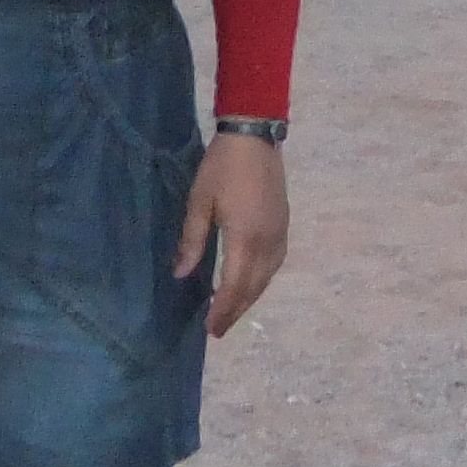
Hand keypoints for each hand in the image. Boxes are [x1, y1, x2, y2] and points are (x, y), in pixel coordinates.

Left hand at [173, 132, 288, 336]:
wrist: (254, 136)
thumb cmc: (222, 167)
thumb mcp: (199, 201)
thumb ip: (192, 240)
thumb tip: (182, 274)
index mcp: (245, 238)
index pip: (234, 285)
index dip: (223, 309)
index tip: (210, 329)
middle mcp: (267, 241)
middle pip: (254, 286)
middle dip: (236, 310)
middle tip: (219, 330)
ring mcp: (279, 232)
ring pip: (267, 277)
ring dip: (250, 297)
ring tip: (232, 310)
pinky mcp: (284, 223)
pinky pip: (275, 262)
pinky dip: (262, 279)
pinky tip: (252, 281)